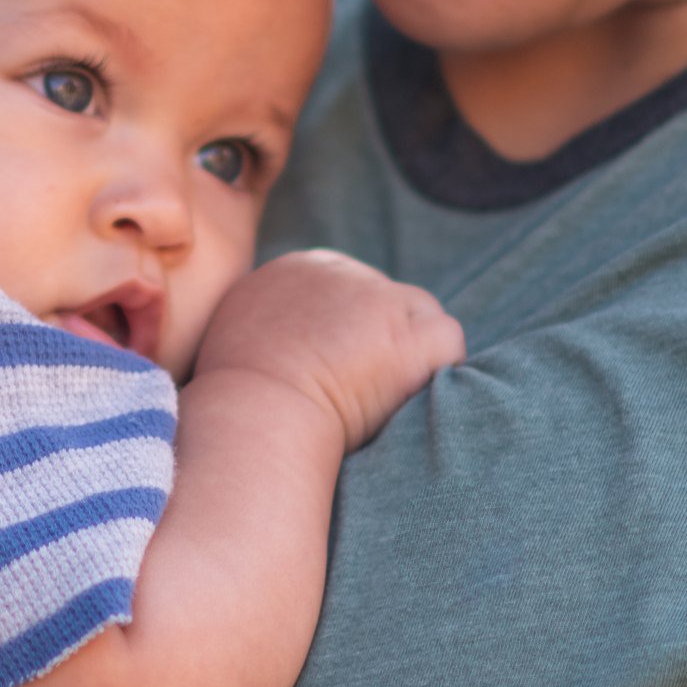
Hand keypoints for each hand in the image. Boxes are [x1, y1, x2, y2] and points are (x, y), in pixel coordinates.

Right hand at [189, 250, 462, 447]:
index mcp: (297, 268)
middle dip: (382, 339)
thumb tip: (290, 336)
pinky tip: (412, 401)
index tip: (338, 365)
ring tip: (384, 398)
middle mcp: (340, 272)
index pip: (350, 286)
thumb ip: (271, 319)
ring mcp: (379, 299)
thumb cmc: (238, 399)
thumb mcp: (239, 332)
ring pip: (422, 317)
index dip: (352, 328)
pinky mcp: (410, 335)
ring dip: (412, 353)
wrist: (255, 418)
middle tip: (361, 387)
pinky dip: (440, 371)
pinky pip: (448, 342)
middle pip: (388, 299)